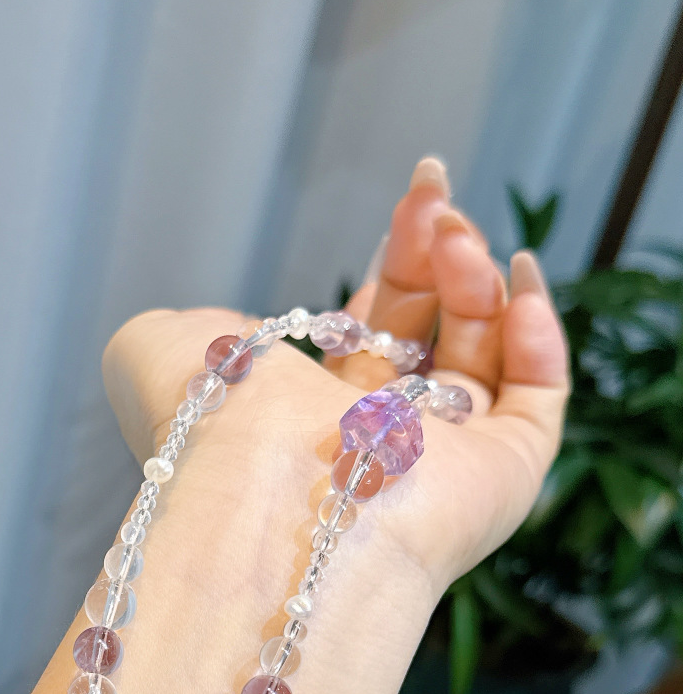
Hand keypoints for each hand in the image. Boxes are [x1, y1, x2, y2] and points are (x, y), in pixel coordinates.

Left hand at [104, 157, 569, 598]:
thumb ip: (186, 326)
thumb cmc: (203, 429)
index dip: (399, 259)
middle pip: (434, 332)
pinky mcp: (500, 478)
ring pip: (487, 356)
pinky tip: (520, 276)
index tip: (412, 199)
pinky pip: (539, 398)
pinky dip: (541, 335)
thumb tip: (228, 328)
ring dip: (479, 280)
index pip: (376, 330)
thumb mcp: (151, 352)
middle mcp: (380, 441)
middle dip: (438, 253)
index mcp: (310, 418)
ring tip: (458, 233)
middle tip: (435, 193)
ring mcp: (445, 463)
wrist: (259, 501)